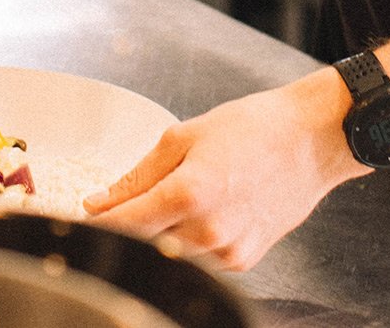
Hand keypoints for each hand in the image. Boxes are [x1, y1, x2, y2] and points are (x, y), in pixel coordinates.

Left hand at [84, 74, 363, 271]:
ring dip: (161, 234)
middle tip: (123, 205)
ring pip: (172, 254)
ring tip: (178, 197)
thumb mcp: (185, 135)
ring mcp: (227, 251)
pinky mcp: (243, 261)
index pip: (125, 223)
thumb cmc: (252, 128)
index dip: (98, 222)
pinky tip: (203, 211)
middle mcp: (207, 230)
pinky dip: (190, 240)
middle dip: (129, 226)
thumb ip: (138, 175)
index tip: (79, 217)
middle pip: (145, 243)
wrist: (310, 141)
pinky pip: (200, 259)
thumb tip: (99, 202)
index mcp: (188, 193)